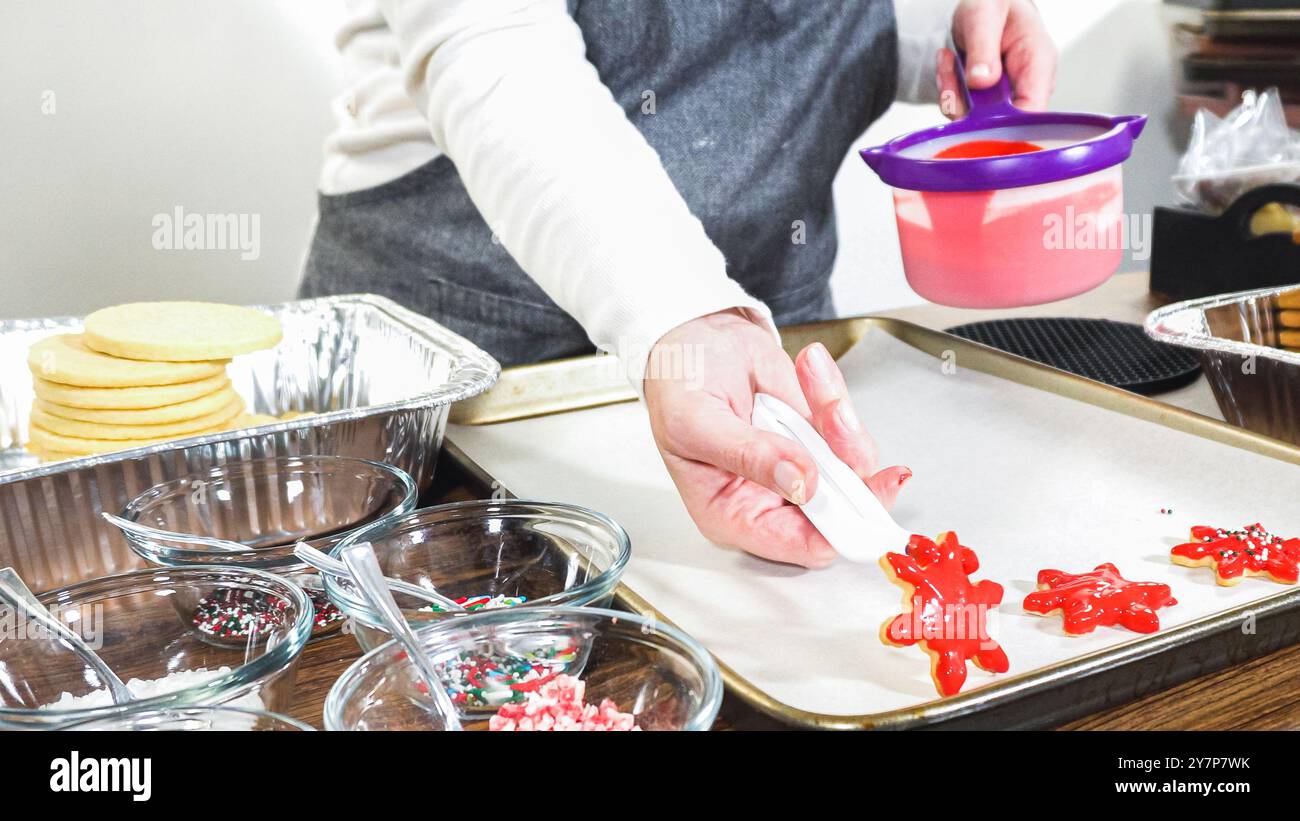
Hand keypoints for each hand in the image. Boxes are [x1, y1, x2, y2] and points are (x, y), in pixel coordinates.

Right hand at [643, 310, 910, 568]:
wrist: (694, 338)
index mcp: (732, 514)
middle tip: (837, 419)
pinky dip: (834, 394)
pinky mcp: (816, 436)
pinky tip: (809, 370)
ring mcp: (799, 467)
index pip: (798, 545)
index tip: (859, 493)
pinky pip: (849, 428)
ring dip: (839, 417)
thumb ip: (747, 454)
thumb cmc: (677, 385)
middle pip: (841, 513)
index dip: (836, 530)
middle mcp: (771, 498)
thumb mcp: (696, 421)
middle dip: (849, 463)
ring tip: (809, 377)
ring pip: (853, 465)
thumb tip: (799, 481)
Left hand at [937, 0, 1055, 118]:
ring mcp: (1006, 98)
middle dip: (966, 104)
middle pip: (1000, 124)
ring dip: (953, 94)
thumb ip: (984, 47)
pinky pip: (962, 113)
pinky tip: (948, 66)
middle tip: (950, 69)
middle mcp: (1025, 87)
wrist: (983, 5)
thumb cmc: (993, 5)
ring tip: (948, 60)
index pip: (1033, 113)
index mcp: (1038, 64)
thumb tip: (982, 81)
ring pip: (976, 121)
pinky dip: (948, 93)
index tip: (975, 115)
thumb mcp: (985, 14)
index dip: (1006, 126)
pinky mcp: (986, 104)